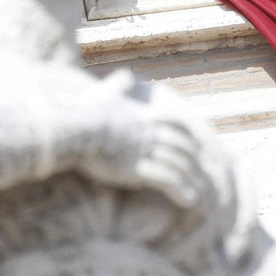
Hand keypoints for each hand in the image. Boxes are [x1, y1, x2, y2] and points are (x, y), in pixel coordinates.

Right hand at [77, 80, 229, 214]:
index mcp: (143, 117)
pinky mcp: (138, 169)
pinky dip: (180, 190)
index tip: (195, 146)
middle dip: (192, 162)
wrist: (75, 128)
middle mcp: (148, 133)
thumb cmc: (83, 113)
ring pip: (178, 165)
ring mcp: (145, 151)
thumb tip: (126, 75)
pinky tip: (188, 200)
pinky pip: (167, 180)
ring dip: (190, 180)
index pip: (175, 124)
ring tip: (197, 194)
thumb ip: (118, 84)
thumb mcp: (103, 93)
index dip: (188, 136)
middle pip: (181, 147)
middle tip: (200, 175)